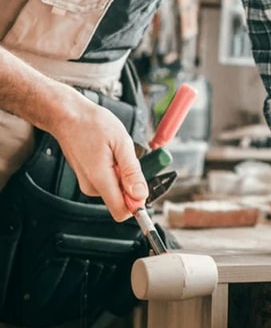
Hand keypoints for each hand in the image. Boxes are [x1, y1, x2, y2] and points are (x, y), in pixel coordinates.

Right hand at [50, 98, 147, 221]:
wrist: (69, 116)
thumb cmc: (92, 124)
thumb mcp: (121, 143)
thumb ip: (132, 171)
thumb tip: (140, 194)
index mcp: (100, 179)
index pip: (121, 211)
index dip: (137, 203)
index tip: (144, 187)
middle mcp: (91, 186)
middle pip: (121, 200)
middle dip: (131, 183)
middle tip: (129, 159)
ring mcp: (88, 183)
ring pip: (116, 189)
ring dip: (123, 174)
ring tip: (118, 153)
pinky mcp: (87, 177)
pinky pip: (108, 181)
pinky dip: (115, 170)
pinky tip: (111, 153)